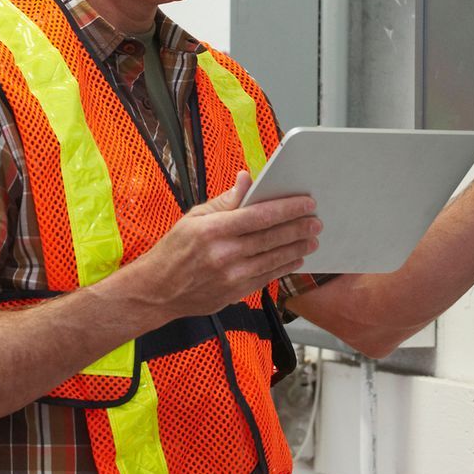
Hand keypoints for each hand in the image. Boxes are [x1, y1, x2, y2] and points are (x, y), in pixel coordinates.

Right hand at [118, 172, 320, 319]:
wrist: (157, 291)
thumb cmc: (174, 249)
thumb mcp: (194, 217)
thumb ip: (225, 201)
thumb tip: (247, 179)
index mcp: (212, 230)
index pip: (259, 216)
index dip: (286, 209)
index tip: (306, 203)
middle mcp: (224, 254)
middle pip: (271, 238)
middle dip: (298, 228)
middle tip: (316, 221)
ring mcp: (231, 276)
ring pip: (273, 259)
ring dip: (297, 248)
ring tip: (312, 239)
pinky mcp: (235, 293)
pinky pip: (266, 277)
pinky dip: (284, 267)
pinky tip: (295, 259)